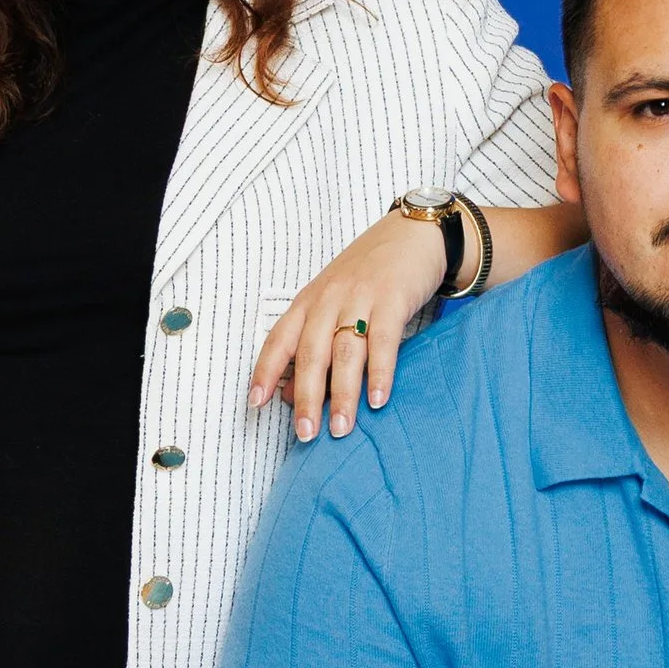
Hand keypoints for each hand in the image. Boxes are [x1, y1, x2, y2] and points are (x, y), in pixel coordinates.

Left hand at [250, 209, 450, 439]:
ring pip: (344, 352)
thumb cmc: (371, 273)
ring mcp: (360, 298)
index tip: (255, 404)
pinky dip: (379, 372)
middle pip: (310, 353)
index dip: (265, 372)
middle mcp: (329, 299)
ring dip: (341, 394)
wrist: (413, 233)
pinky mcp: (393, 299)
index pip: (279, 340)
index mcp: (309, 301)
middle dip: (305, 397)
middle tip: (306, 434)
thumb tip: (287, 394)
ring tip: (340, 428)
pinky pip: (382, 341)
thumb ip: (312, 345)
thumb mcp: (334, 303)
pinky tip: (378, 399)